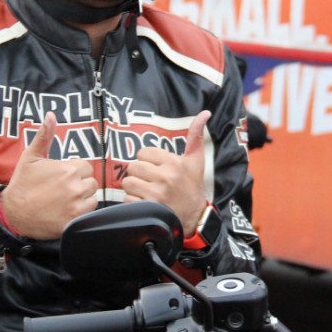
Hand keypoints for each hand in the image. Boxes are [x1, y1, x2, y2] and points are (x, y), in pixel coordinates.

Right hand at [0, 112, 97, 240]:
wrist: (13, 213)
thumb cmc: (22, 184)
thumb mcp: (31, 157)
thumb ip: (44, 136)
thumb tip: (50, 115)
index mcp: (68, 169)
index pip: (86, 167)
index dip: (75, 172)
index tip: (62, 177)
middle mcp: (75, 186)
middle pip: (91, 182)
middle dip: (80, 184)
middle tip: (63, 189)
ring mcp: (76, 204)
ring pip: (92, 196)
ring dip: (83, 197)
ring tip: (65, 199)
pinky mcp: (75, 219)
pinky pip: (90, 211)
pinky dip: (82, 210)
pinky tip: (67, 209)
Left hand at [120, 110, 210, 230]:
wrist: (194, 219)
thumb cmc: (192, 188)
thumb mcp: (196, 162)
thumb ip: (196, 136)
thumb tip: (205, 112)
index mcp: (174, 163)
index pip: (143, 152)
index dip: (147, 161)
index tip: (156, 169)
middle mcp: (165, 177)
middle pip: (133, 167)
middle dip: (139, 175)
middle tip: (150, 181)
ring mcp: (156, 194)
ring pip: (127, 182)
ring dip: (134, 188)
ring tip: (146, 192)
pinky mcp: (147, 209)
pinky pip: (127, 199)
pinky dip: (132, 202)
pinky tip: (145, 204)